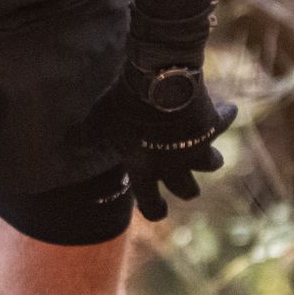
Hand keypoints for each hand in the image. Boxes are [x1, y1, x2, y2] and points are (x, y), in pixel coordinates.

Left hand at [79, 57, 236, 221]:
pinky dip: (224, 116)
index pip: (151, 205)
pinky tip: (226, 109)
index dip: (154, 209)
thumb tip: (67, 142)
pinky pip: (224, 122)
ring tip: (206, 148)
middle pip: (188, 190)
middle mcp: (174, 166)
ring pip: (213, 164)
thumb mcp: (98, 122)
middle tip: (183, 180)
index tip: (159, 209)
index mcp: (146, 171)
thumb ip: (85, 136)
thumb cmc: (124, 108)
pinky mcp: (213, 125)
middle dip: (186, 187)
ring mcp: (197, 147)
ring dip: (209, 158)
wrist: (159, 85)